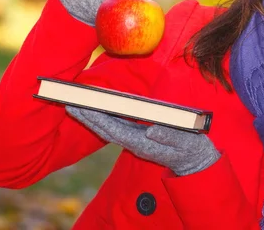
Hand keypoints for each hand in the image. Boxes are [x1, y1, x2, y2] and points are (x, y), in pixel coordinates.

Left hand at [66, 106, 219, 175]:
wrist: (195, 161)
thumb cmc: (192, 149)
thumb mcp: (186, 142)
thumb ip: (170, 136)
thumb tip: (151, 131)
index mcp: (143, 143)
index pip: (114, 129)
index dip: (97, 118)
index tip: (82, 107)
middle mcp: (135, 142)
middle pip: (105, 129)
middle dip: (87, 117)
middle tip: (68, 102)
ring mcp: (135, 140)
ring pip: (108, 128)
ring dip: (91, 117)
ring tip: (76, 105)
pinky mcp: (138, 137)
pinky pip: (116, 126)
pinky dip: (103, 117)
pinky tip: (97, 110)